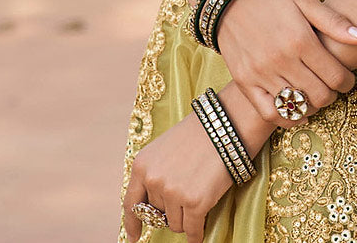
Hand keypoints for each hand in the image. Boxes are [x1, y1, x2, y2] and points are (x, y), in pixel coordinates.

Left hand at [123, 113, 232, 242]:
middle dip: (172, 208)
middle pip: (158, 214)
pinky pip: (193, 231)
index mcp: (142, 165)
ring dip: (187, 217)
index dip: (132, 223)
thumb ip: (154, 174)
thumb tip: (152, 207)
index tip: (135, 237)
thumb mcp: (164, 149)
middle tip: (189, 189)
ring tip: (200, 193)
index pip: (131, 203)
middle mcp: (154, 180)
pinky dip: (197, 235)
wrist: (224, 124)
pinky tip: (199, 235)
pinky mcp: (195, 202)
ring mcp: (174, 192)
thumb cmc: (197, 134)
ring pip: (176, 224)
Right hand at [215, 0, 356, 124]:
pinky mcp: (245, 82)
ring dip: (312, 104)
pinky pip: (270, 112)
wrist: (230, 0)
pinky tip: (297, 111)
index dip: (347, 82)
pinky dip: (287, 118)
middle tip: (331, 86)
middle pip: (319, 95)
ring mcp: (261, 73)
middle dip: (332, 94)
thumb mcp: (305, 2)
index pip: (335, 76)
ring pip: (298, 106)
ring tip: (315, 94)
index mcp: (300, 39)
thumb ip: (335, 22)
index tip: (346, 79)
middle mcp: (281, 59)